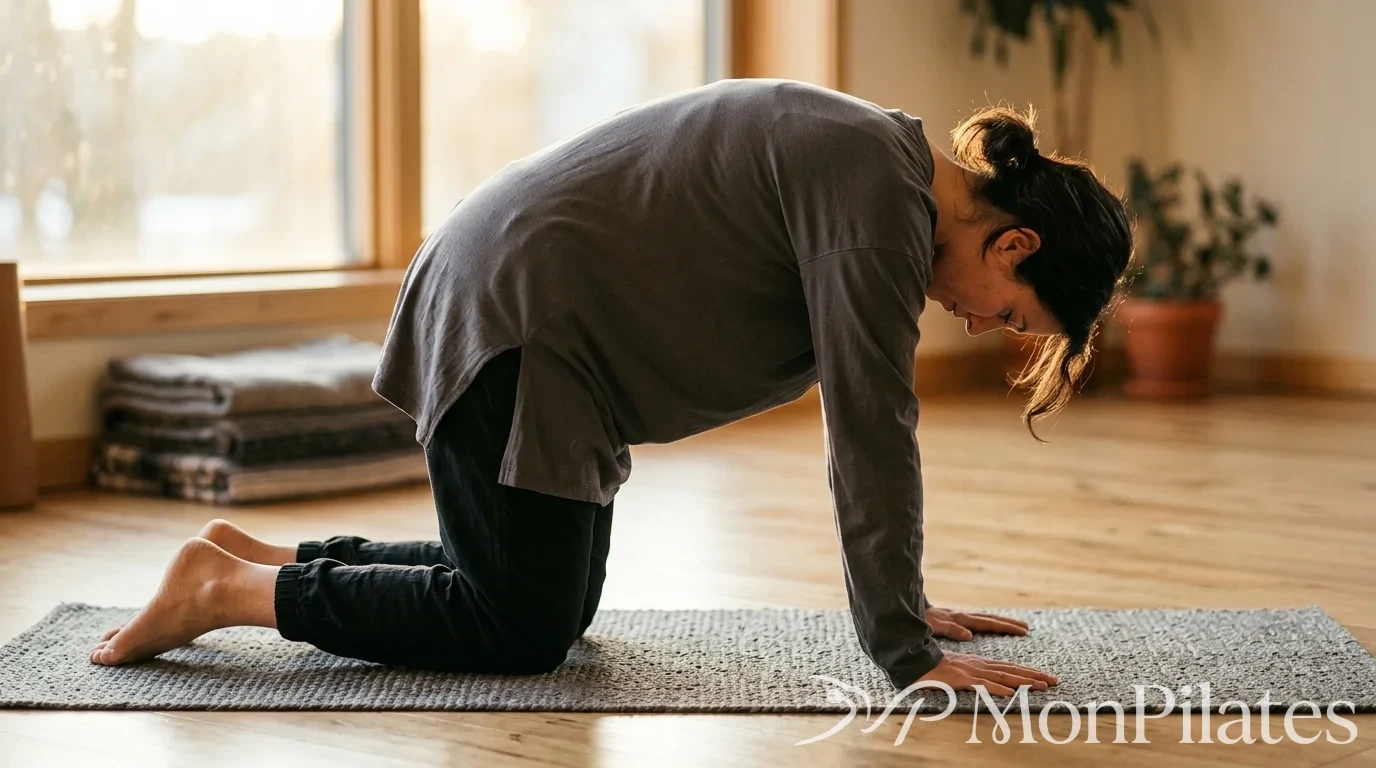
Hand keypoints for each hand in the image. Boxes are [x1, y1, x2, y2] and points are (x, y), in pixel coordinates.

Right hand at [917, 651, 1058, 695]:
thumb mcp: (955, 671)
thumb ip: (971, 676)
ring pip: (1002, 676)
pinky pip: (982, 684)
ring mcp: (970, 671)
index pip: (1008, 667)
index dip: (1027, 672)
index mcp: (978, 663)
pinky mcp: (961, 678)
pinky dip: (997, 688)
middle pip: (1011, 670)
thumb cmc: (932, 667)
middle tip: (1054, 681)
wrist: (912, 661)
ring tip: (1042, 686)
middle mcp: (978, 665)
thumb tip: (987, 683)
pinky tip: (1010, 693)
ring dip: (1023, 681)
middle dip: (1034, 675)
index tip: (1044, 677)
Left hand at [926, 607, 1028, 640]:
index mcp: (961, 618)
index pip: (988, 623)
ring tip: (1019, 626)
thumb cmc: (922, 620)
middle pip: (990, 619)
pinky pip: (979, 621)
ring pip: (986, 619)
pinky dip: (991, 623)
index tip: (1022, 630)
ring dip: (1002, 622)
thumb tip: (969, 635)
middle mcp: (963, 616)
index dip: (1005, 627)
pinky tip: (996, 626)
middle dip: (1009, 623)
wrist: (909, 611)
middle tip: (1026, 628)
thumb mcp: (934, 625)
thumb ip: (951, 629)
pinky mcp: (957, 619)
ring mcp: (961, 617)